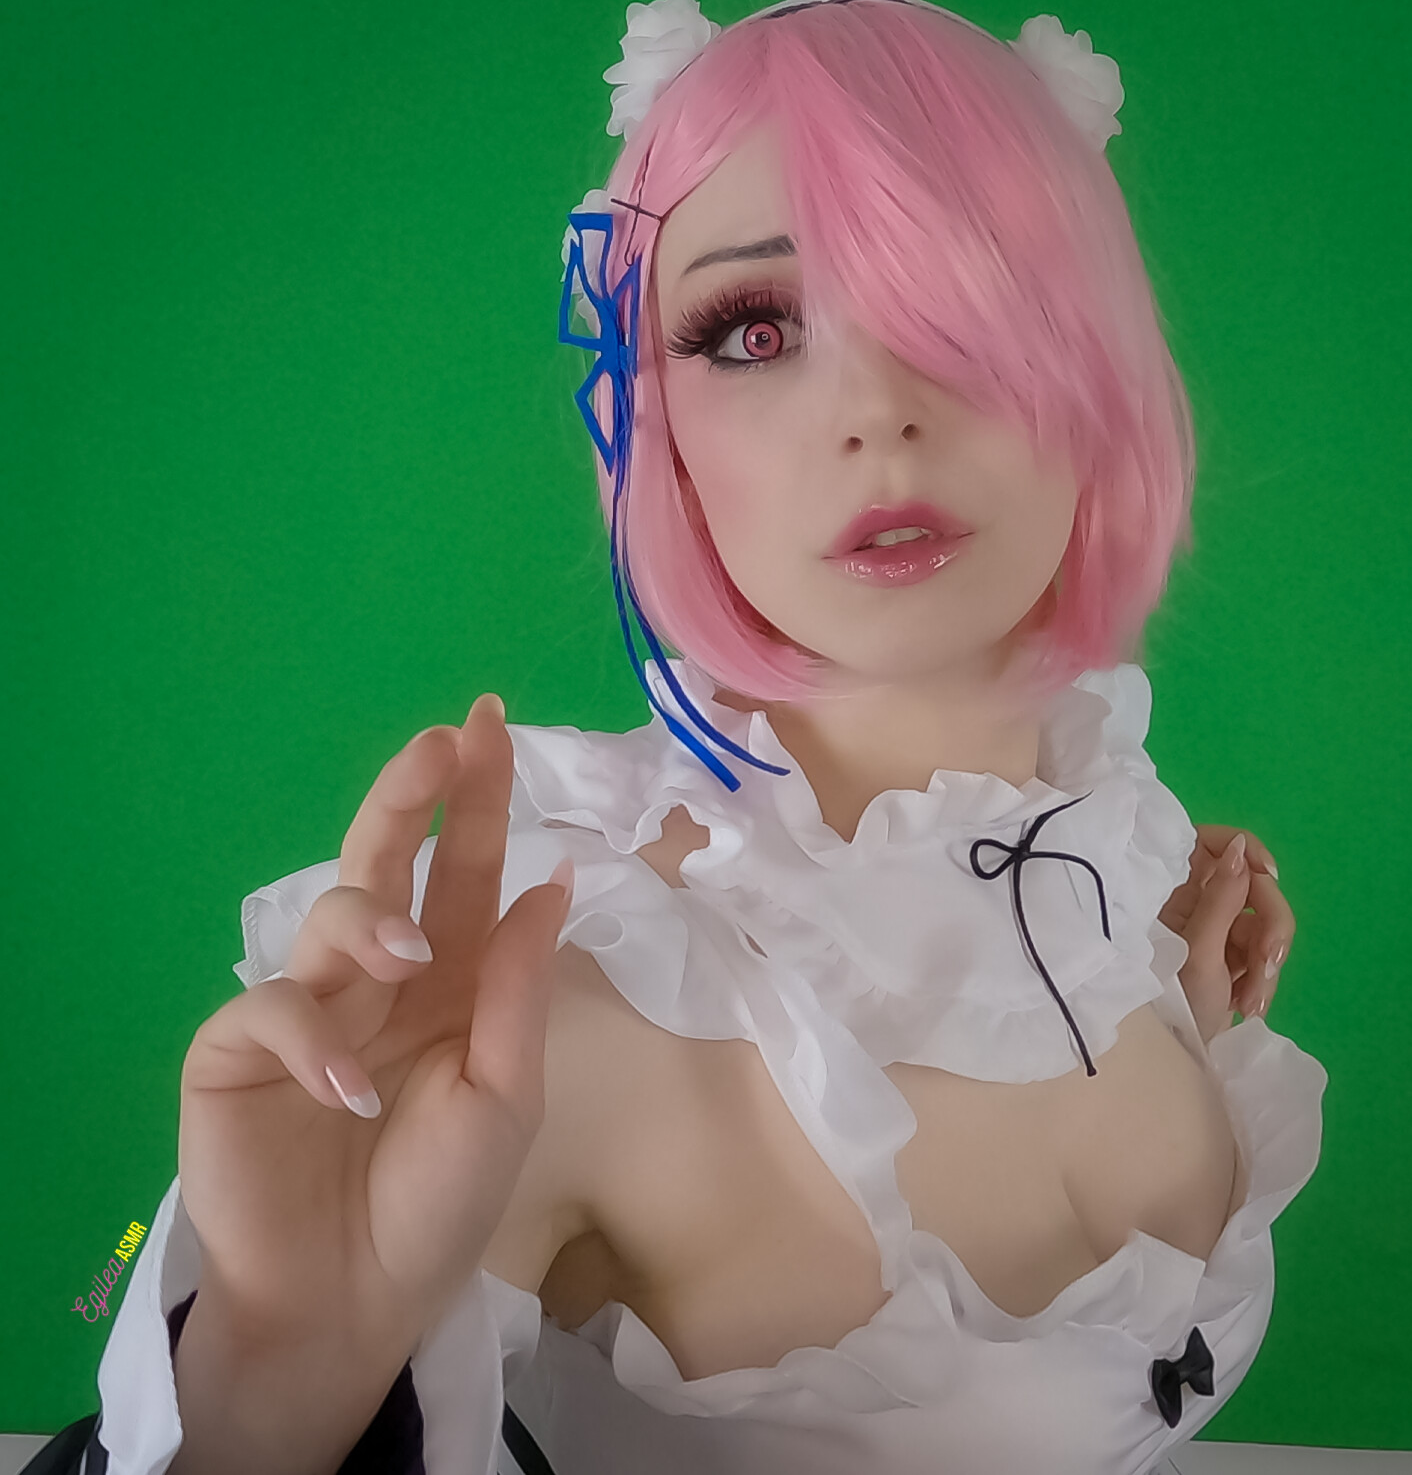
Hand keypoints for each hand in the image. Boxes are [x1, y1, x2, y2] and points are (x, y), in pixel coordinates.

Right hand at [178, 693, 572, 1360]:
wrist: (356, 1302)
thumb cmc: (440, 1203)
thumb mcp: (504, 1094)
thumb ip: (518, 987)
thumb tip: (555, 877)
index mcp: (451, 983)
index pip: (465, 874)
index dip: (476, 802)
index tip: (486, 725)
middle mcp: (380, 979)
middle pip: (387, 864)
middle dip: (410, 798)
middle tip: (438, 744)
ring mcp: (309, 1008)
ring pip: (331, 916)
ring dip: (374, 921)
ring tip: (412, 959)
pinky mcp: (240, 1052)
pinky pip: (272, 1008)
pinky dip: (312, 1036)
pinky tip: (348, 1091)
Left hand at [1157, 824, 1294, 1042]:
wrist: (1176, 1053)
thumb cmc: (1173, 998)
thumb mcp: (1198, 950)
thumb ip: (1222, 898)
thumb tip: (1241, 847)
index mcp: (1175, 886)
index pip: (1213, 842)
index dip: (1247, 850)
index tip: (1268, 874)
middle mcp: (1196, 898)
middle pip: (1255, 885)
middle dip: (1271, 926)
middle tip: (1268, 963)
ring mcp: (1218, 926)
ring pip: (1267, 921)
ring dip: (1269, 962)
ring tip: (1251, 1001)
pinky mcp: (1235, 953)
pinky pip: (1266, 950)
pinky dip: (1263, 979)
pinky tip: (1250, 1005)